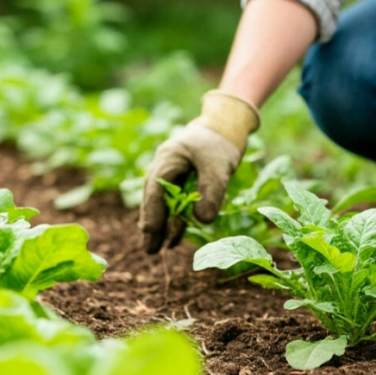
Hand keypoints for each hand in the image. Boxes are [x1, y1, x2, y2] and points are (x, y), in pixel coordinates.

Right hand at [139, 90, 259, 253]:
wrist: (225, 124)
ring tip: (158, 247)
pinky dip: (172, 217)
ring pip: (161, 202)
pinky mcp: (181, 178)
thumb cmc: (221, 143)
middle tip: (150, 250)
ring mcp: (170, 172)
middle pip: (153, 199)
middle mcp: (163, 166)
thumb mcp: (219, 167)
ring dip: (161, 224)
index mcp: (167, 159)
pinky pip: (172, 200)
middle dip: (152, 225)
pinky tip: (173, 234)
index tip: (151, 235)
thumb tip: (201, 221)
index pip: (156, 192)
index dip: (153, 215)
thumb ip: (211, 192)